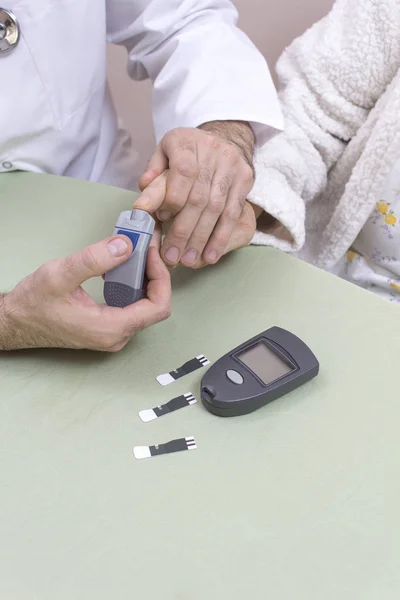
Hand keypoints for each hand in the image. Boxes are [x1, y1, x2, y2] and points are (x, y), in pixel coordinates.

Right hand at [0, 235, 170, 351]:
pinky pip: (131, 307)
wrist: (15, 322)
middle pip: (155, 305)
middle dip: (154, 273)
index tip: (150, 253)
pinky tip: (121, 268)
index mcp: (111, 328)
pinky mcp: (106, 328)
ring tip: (136, 253)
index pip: (158, 307)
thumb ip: (94, 260)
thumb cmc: (33, 304)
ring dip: (144, 278)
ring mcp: (112, 334)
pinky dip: (132, 286)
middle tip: (145, 247)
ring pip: (144, 306)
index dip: (161, 277)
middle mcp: (116, 336)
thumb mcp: (60, 274)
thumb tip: (125, 246)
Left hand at [135, 121, 254, 268]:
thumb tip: (143, 197)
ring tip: (188, 260)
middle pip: (198, 197)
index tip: (161, 220)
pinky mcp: (245, 179)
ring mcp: (232, 166)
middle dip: (184, 230)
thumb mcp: (163, 154)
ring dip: (201, 239)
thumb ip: (152, 175)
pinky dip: (220, 237)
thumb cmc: (186, 153)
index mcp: (186, 142)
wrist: (222, 138)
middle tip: (172, 255)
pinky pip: (232, 214)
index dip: (173, 199)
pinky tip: (210, 255)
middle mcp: (212, 150)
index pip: (183, 172)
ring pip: (216, 209)